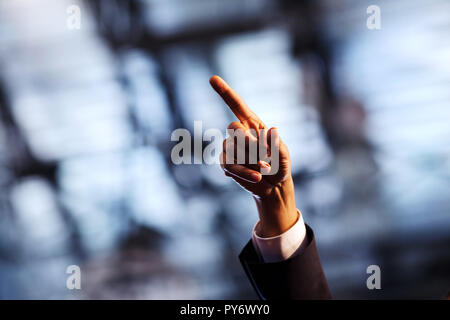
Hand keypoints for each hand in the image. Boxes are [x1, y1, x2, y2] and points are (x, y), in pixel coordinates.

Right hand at [210, 75, 297, 236]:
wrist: (273, 187)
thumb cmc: (280, 166)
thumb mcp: (284, 156)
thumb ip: (278, 145)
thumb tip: (272, 129)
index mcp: (253, 124)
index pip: (237, 105)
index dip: (225, 92)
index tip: (212, 78)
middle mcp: (239, 134)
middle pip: (233, 128)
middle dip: (248, 143)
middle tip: (264, 157)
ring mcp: (230, 149)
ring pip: (231, 150)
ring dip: (250, 162)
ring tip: (264, 171)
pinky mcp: (226, 164)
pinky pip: (229, 166)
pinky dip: (244, 173)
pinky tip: (256, 178)